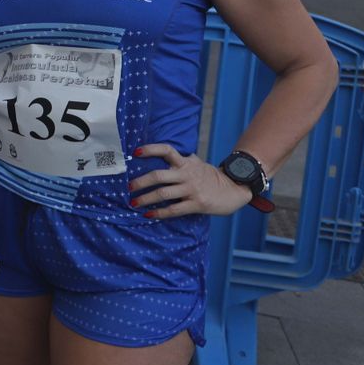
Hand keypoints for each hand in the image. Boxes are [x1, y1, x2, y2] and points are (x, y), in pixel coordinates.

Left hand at [127, 143, 253, 217]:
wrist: (235, 189)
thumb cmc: (211, 177)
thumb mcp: (198, 164)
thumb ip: (183, 160)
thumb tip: (167, 153)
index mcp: (186, 162)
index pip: (166, 150)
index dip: (150, 149)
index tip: (135, 152)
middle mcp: (187, 174)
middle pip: (159, 176)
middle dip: (141, 182)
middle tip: (128, 187)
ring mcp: (192, 189)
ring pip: (163, 194)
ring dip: (145, 199)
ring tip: (134, 203)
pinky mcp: (197, 204)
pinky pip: (174, 209)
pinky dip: (159, 213)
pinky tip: (149, 215)